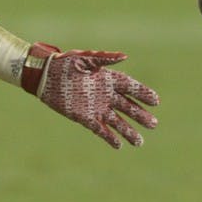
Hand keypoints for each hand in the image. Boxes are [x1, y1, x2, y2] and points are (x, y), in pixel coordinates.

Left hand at [22, 43, 158, 148]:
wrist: (45, 76)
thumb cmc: (64, 63)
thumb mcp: (84, 58)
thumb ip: (104, 59)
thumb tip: (125, 56)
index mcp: (107, 78)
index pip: (130, 87)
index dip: (143, 93)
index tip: (156, 101)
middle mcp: (105, 94)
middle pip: (127, 107)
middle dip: (140, 115)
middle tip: (154, 124)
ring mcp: (96, 107)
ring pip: (117, 121)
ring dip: (128, 131)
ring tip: (139, 142)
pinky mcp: (85, 117)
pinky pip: (100, 129)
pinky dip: (109, 137)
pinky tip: (119, 145)